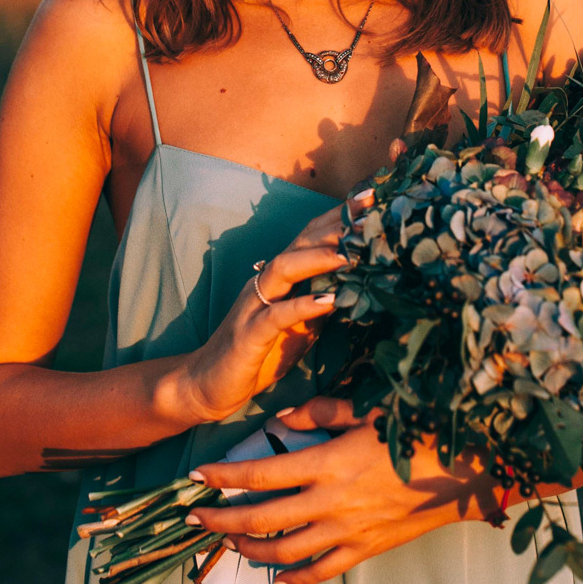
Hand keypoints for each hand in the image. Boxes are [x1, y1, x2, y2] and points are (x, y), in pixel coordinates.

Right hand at [179, 201, 367, 426]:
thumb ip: (324, 303)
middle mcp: (266, 281)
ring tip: (351, 254)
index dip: (339, 216)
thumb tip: (364, 286)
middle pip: (301, 242)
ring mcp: (255, 304)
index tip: (372, 198)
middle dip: (335, 225)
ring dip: (318, 258)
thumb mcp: (302, 326)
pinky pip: (276, 315)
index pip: (311, 236)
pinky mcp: (249, 334)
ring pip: (285, 268)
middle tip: (370, 210)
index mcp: (281, 277)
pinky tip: (328, 301)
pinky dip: (302, 305)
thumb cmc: (260, 354)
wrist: (210, 385)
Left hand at [184, 396, 498, 583]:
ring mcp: (347, 532)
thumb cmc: (415, 431)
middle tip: (193, 517)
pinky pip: (322, 572)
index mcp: (329, 462)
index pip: (261, 474)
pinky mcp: (364, 550)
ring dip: (250, 548)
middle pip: (261, 518)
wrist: (463, 473)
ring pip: (285, 552)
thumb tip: (282, 418)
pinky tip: (278, 577)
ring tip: (229, 541)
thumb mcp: (367, 408)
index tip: (196, 476)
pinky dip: (295, 578)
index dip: (225, 476)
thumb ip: (321, 408)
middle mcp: (331, 503)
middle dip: (221, 519)